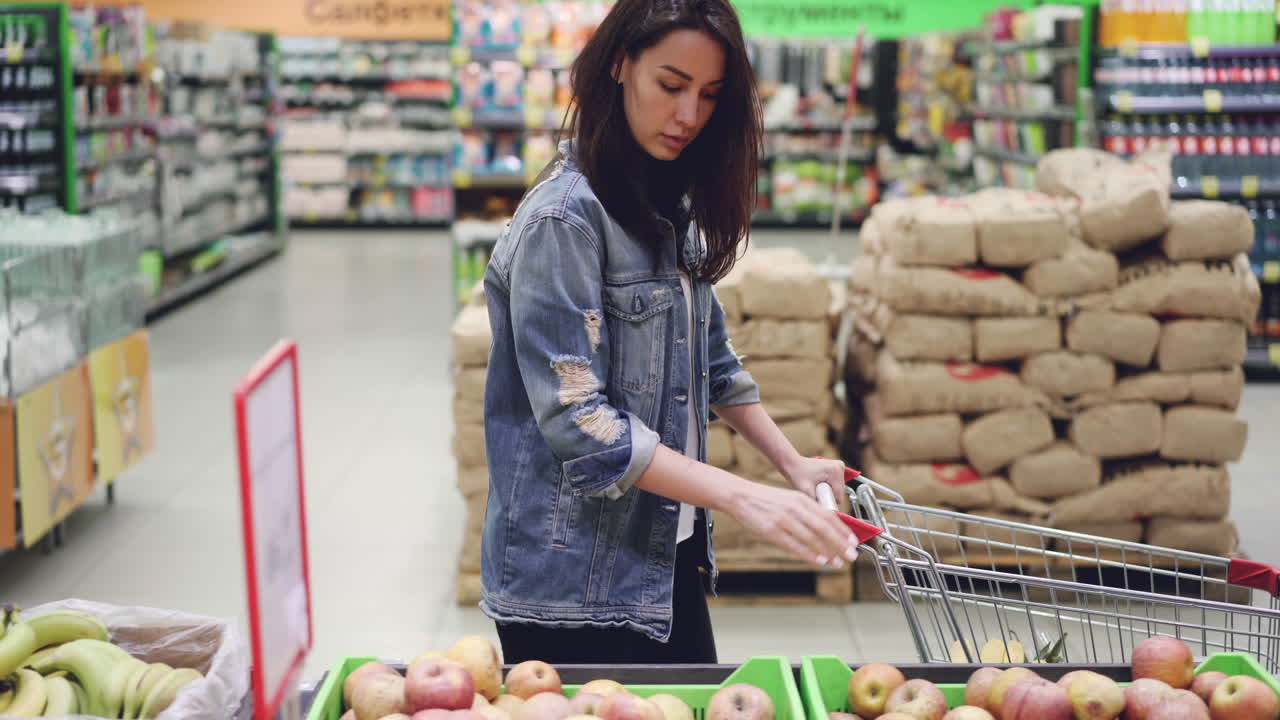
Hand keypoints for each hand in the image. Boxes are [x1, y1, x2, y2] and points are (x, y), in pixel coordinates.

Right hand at [726, 481, 858, 567]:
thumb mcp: (790, 499)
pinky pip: (795, 545)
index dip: (842, 530)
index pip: (828, 516)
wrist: (741, 496)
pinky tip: (819, 560)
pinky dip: (810, 554)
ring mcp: (784, 520)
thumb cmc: (767, 499)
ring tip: (837, 562)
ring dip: (827, 551)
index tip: (853, 542)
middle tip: (851, 555)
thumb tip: (826, 526)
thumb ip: (807, 511)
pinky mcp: (772, 531)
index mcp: (801, 499)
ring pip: (811, 538)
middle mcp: (795, 509)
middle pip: (823, 527)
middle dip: (840, 543)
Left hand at [782, 455, 847, 506]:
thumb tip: (824, 513)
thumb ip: (815, 502)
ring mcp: (839, 466)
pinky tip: (819, 483)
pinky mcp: (837, 467)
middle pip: (839, 493)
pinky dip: (829, 486)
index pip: (838, 496)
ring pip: (838, 489)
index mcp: (835, 471)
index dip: (827, 501)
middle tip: (814, 490)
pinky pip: (837, 484)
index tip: (816, 497)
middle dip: (827, 495)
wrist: (793, 464)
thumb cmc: (797, 475)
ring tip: (815, 486)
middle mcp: (839, 466)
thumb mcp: (805, 491)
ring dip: (828, 491)